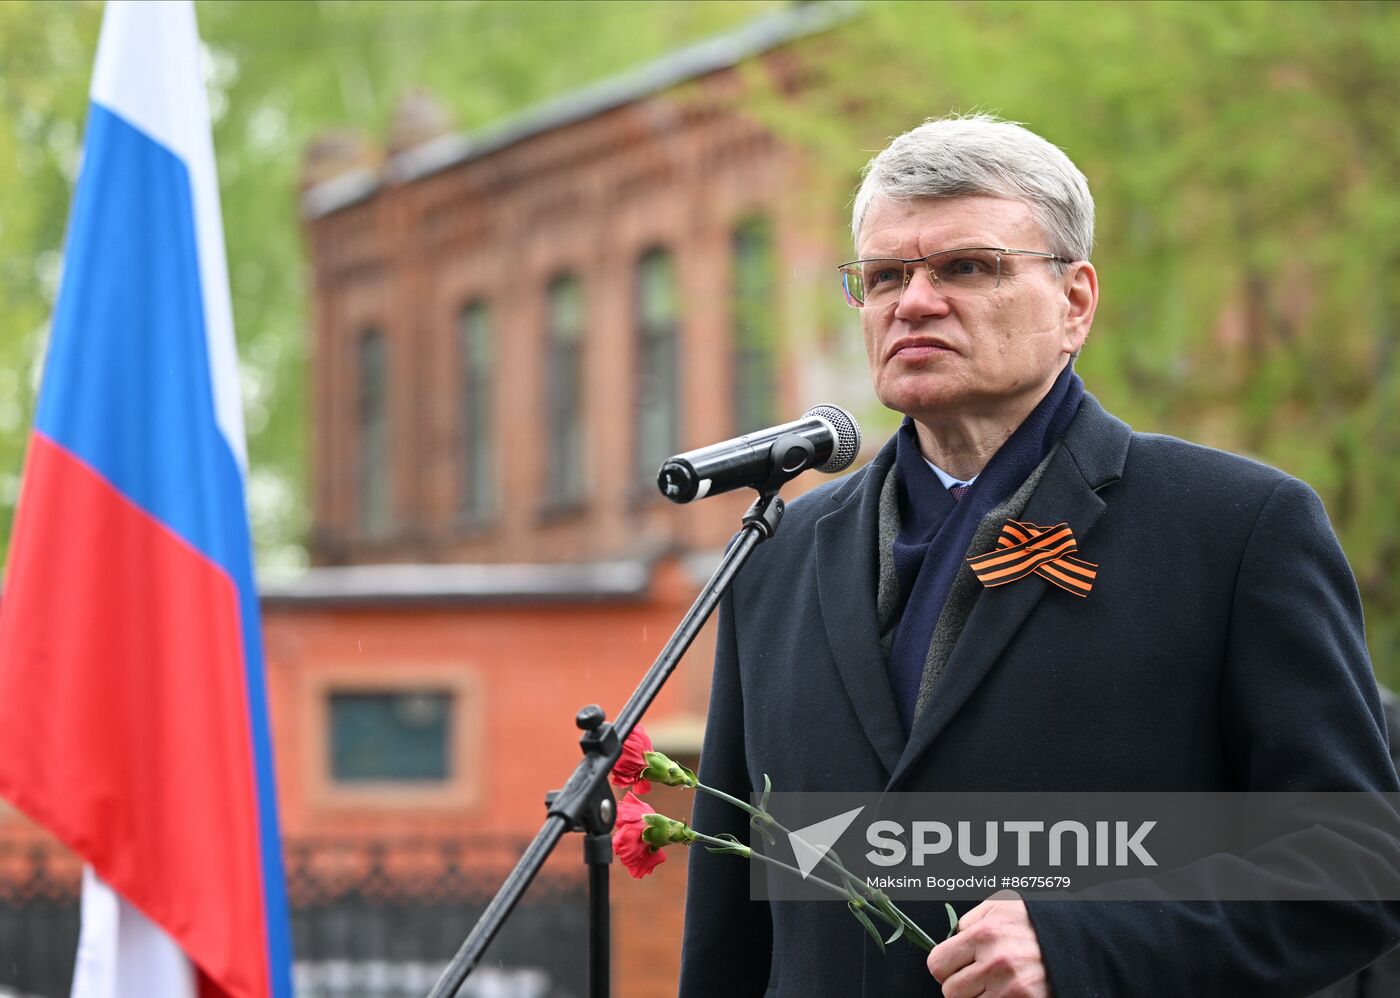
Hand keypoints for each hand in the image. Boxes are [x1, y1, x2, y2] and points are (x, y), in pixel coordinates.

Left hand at [927, 891, 1049, 997]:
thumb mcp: (1000, 907)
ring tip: (995, 983)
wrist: (1078, 941)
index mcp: (984, 935)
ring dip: (979, 997)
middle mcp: (996, 963)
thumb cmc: (1035, 922)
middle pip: (951, 992)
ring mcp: (1011, 988)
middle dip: (961, 984)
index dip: (945, 966)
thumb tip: (950, 940)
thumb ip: (969, 921)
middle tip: (978, 976)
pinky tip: (1007, 992)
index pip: (938, 965)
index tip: (955, 965)